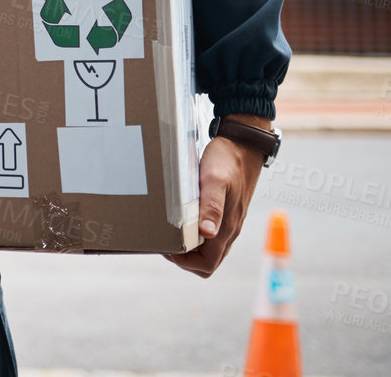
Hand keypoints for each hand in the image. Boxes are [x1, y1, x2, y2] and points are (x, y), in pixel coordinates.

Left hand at [163, 115, 267, 277]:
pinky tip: (181, 219)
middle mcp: (230, 229)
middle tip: (164, 240)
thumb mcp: (214, 180)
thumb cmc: (227, 160)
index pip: (207, 265)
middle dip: (184, 259)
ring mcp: (229, 221)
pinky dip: (194, 235)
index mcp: (227, 227)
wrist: (244, 144)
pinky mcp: (227, 211)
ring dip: (189, 247)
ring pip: (209, 249)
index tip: (167, 247)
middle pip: (207, 261)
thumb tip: (208, 233)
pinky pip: (211, 234)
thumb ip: (212, 206)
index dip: (185, 263)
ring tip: (169, 231)